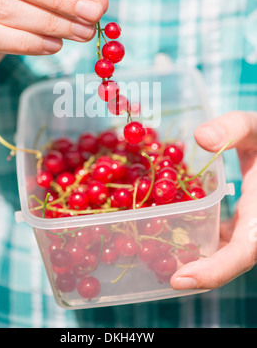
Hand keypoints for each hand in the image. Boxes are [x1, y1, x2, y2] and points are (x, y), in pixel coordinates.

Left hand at [171, 111, 256, 289]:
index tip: (180, 279)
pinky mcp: (244, 222)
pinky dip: (202, 242)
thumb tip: (201, 137)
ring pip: (226, 252)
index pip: (244, 251)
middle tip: (160, 273)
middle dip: (197, 272)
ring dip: (197, 259)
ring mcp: (251, 226)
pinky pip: (224, 239)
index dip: (215, 270)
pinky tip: (176, 233)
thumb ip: (233, 128)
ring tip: (160, 258)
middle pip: (231, 260)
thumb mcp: (255, 127)